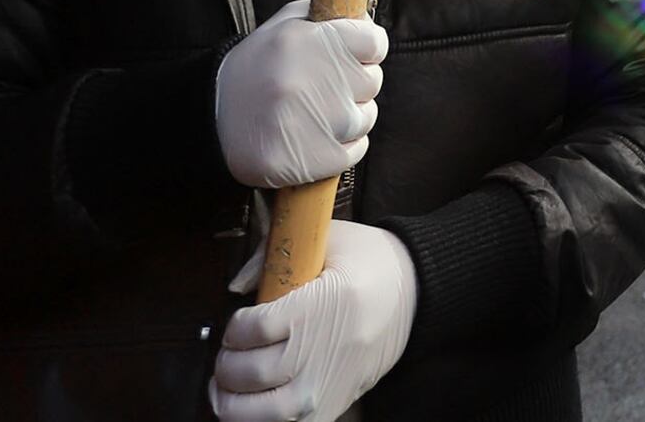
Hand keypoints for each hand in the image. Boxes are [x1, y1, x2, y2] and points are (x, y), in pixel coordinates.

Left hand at [211, 220, 416, 421]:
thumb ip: (274, 255)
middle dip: (226, 364)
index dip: (234, 328)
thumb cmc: (371, 264)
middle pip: (249, 373)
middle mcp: (323, 351)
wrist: (418, 293)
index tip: (238, 322)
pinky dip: (258, 421)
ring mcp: (327, 385)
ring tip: (229, 386)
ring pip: (259, 413)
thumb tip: (237, 284)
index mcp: (323, 305)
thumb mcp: (331, 240)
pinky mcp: (333, 405)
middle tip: (230, 352)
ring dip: (231, 402)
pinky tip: (253, 405)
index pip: (253, 329)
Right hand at [215, 0, 387, 189]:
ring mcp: (316, 124)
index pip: (375, 43)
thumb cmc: (254, 68)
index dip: (367, 49)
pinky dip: (343, 144)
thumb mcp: (284, 25)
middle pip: (372, 81)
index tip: (354, 55)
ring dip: (349, 115)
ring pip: (366, 117)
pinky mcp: (312, 160)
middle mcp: (314, 81)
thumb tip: (367, 20)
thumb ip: (328, 16)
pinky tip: (314, 136)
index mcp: (308, 41)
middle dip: (355, 82)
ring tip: (314, 112)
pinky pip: (356, 150)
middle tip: (323, 86)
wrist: (209, 120)